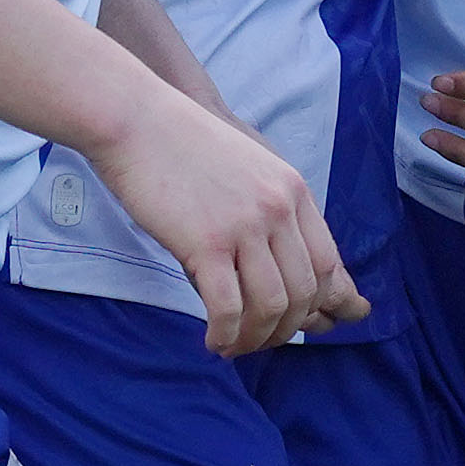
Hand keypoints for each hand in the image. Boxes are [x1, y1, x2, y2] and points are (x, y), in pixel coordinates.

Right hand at [83, 90, 367, 353]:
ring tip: (234, 345)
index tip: (308, 327)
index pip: (328, 262)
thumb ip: (270, 211)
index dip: (322, 304)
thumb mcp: (246, 169)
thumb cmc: (182, 147)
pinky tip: (214, 341)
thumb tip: (279, 270)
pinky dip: (226, 335)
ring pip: (272, 306)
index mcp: (292, 190)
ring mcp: (245, 225)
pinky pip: (229, 309)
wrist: (136, 120)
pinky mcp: (207, 243)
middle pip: (305, 291)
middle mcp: (278, 208)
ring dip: (256, 338)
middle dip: (286, 329)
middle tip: (259, 341)